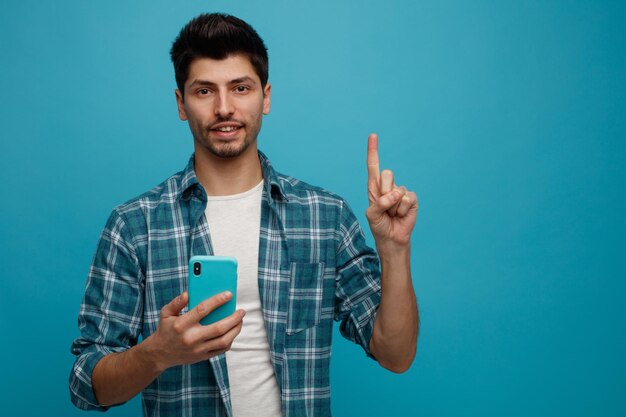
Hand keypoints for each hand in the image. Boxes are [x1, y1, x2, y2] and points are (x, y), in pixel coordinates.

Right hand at [145, 291, 244, 370]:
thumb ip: (176, 302)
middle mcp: (191, 338)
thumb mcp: (165, 313)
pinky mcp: (203, 357)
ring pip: (223, 340)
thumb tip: (188, 293)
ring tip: (240, 320)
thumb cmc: (166, 329)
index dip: (217, 301)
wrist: (160, 354)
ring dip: (236, 330)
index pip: (202, 310)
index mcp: (181, 325)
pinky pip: (222, 350)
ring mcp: (198, 349)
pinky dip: (230, 340)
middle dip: (234, 318)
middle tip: (242, 311)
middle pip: (218, 328)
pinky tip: (233, 331)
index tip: (229, 294)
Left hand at [366, 133, 417, 250]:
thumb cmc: (379, 225)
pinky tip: (400, 215)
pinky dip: (402, 209)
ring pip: (397, 190)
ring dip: (392, 206)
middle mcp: (388, 186)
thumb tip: (394, 194)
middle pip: (387, 174)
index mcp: (374, 187)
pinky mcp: (411, 199)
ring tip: (392, 214)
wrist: (392, 238)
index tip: (373, 135)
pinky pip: (407, 199)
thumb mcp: (372, 215)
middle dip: (384, 191)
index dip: (373, 150)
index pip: (373, 166)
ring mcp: (401, 192)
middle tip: (384, 206)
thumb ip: (379, 203)